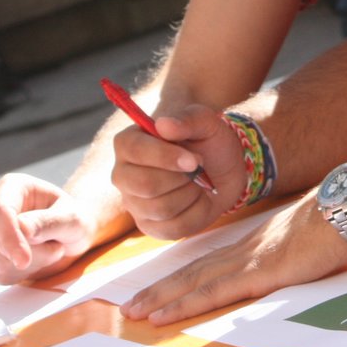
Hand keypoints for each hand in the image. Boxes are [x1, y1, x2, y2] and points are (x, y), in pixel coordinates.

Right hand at [0, 173, 100, 282]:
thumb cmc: (70, 219)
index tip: (24, 261)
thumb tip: (21, 228)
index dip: (10, 238)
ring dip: (31, 265)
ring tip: (46, 250)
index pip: (0, 212)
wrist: (65, 233)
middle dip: (34, 255)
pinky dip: (20, 275)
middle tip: (57, 247)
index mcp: (11, 185)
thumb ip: (49, 221)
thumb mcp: (71, 218)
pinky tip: (33, 261)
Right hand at [111, 104, 250, 239]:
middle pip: (145, 184)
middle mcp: (123, 175)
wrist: (224, 169)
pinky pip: (174, 228)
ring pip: (162, 208)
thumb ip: (187, 119)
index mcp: (128, 143)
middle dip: (182, 178)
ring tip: (199, 182)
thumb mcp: (206, 122)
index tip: (194, 159)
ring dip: (192, 193)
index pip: (134, 150)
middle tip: (199, 168)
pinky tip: (199, 199)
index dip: (165, 156)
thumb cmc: (208, 142)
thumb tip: (163, 125)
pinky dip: (197, 213)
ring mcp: (134, 203)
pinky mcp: (150, 226)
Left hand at [120, 195, 346, 324]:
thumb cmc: (339, 224)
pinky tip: (163, 315)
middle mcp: (245, 250)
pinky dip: (183, 304)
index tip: (160, 290)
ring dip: (160, 297)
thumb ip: (296, 253)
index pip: (210, 263)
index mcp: (256, 243)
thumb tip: (299, 263)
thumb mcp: (309, 240)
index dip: (182, 277)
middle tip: (128, 307)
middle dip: (159, 289)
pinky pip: (212, 292)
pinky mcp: (258, 272)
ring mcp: (249, 260)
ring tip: (133, 313)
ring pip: (193, 281)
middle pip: (192, 271)